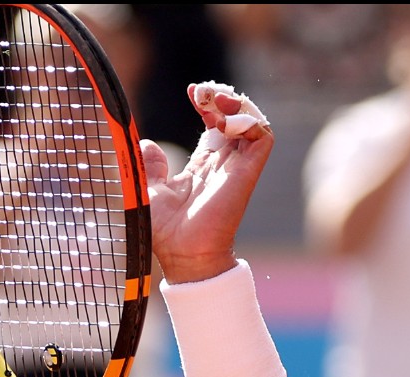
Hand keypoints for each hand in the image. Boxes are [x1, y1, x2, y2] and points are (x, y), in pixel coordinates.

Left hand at [142, 86, 274, 283]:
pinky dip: (249, 121)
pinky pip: (262, 138)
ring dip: (237, 104)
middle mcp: (224, 163)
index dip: (207, 104)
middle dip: (221, 97)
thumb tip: (146, 143)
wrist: (182, 253)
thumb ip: (151, 166)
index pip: (214, 124)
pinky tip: (223, 118)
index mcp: (203, 165)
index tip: (192, 91)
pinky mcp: (248, 172)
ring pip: (252, 122)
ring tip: (214, 98)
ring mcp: (238, 166)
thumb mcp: (150, 189)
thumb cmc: (165, 230)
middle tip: (201, 90)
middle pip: (234, 118)